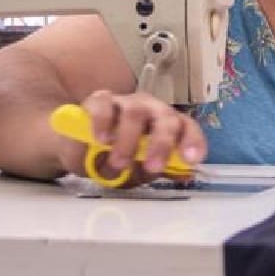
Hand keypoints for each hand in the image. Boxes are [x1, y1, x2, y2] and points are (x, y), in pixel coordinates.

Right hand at [54, 90, 205, 186]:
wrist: (82, 147)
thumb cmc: (118, 156)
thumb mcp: (137, 171)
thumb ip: (155, 170)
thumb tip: (183, 175)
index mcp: (167, 125)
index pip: (187, 127)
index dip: (192, 141)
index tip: (191, 159)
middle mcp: (151, 109)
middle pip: (165, 117)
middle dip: (161, 144)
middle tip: (152, 167)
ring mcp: (126, 102)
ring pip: (135, 113)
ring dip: (128, 140)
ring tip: (119, 163)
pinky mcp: (99, 101)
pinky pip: (104, 106)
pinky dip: (103, 123)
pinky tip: (101, 140)